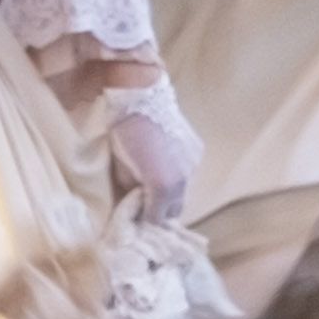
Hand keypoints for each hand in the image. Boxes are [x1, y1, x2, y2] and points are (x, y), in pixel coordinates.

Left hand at [95, 74, 197, 222]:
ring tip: (157, 185)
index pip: (156, 219)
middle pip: (175, 210)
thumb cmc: (125, 135)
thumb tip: (135, 205)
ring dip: (172, 194)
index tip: (137, 217)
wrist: (141, 99)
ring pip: (184, 192)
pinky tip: (167, 166)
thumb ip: (131, 193)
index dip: (146, 220)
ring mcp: (193, 166)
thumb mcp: (121, 171)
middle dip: (161, 211)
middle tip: (147, 206)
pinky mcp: (197, 151)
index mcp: (162, 187)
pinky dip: (179, 176)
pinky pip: (189, 173)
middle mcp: (183, 181)